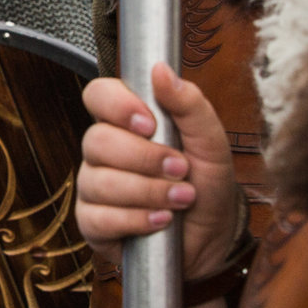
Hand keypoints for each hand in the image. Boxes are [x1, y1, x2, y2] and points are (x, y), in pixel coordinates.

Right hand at [75, 64, 241, 279]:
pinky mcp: (93, 224)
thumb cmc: (208, 183)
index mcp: (126, 123)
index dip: (117, 105)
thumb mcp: (211, 142)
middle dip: (144, 159)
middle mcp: (103, 152)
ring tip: (181, 199)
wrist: (214, 237)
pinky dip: (136, 220)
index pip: (98, 95)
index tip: (150, 124)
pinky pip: (98, 218)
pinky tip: (161, 220)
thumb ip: (190, 104)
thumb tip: (161, 70)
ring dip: (148, 192)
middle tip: (180, 169)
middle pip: (96, 141)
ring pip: (99, 182)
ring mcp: (94, 187)